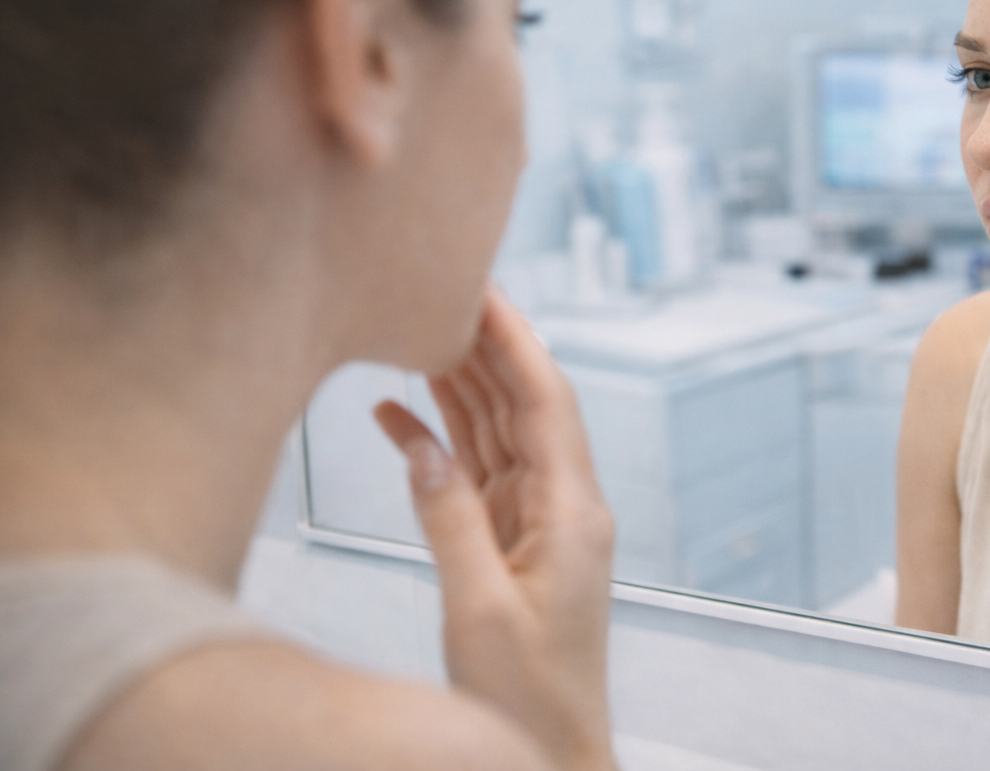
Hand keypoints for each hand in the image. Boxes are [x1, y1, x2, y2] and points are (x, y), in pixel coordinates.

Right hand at [375, 287, 615, 770]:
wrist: (550, 750)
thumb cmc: (530, 696)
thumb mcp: (480, 608)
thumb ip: (450, 519)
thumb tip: (421, 443)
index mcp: (572, 511)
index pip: (546, 401)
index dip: (516, 339)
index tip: (485, 288)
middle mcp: (561, 505)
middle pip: (521, 404)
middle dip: (483, 346)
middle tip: (438, 290)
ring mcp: (535, 521)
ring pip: (494, 431)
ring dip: (458, 383)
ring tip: (412, 331)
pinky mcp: (508, 541)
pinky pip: (472, 472)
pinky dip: (436, 440)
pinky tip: (395, 412)